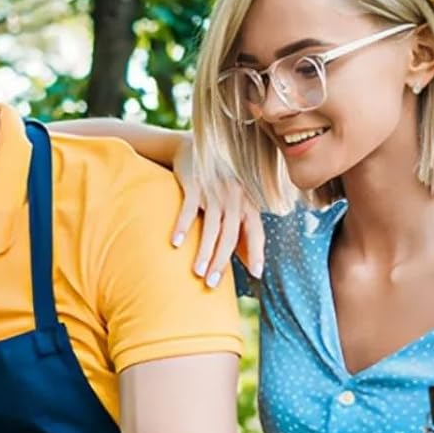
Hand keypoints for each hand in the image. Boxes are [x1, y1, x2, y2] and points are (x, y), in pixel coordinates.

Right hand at [168, 147, 263, 286]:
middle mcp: (234, 197)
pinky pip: (189, 209)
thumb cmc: (216, 186)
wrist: (193, 149)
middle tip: (212, 283)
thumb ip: (241, 230)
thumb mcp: (233, 204)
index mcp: (247, 203)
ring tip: (196, 272)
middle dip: (221, 261)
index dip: (258, 252)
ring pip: (211, 227)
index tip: (256, 274)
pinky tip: (175, 244)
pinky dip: (182, 227)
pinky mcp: (195, 184)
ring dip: (203, 251)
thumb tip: (252, 265)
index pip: (256, 231)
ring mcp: (214, 190)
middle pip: (230, 235)